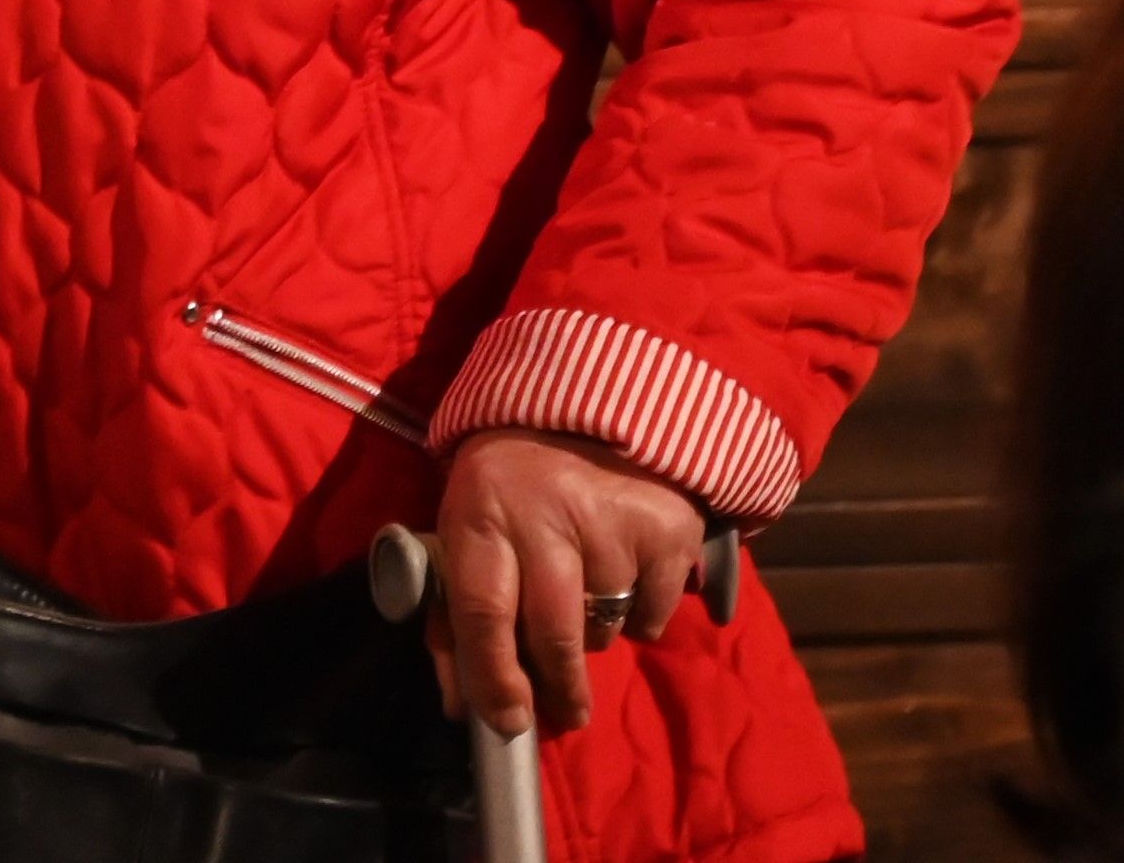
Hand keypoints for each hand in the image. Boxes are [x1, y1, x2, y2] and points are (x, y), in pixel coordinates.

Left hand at [426, 428, 710, 739]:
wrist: (594, 401)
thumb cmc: (513, 481)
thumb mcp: (469, 531)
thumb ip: (455, 620)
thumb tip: (460, 706)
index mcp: (480, 510)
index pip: (482, 614)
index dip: (494, 679)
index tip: (509, 722)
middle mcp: (545, 512)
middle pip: (553, 634)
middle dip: (559, 689)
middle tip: (566, 714)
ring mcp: (611, 519)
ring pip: (605, 627)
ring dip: (596, 633)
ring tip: (588, 591)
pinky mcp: (667, 526)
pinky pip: (652, 613)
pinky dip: (639, 613)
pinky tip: (626, 570)